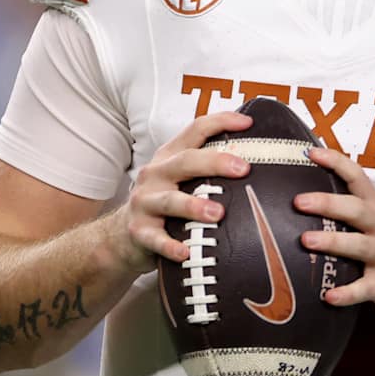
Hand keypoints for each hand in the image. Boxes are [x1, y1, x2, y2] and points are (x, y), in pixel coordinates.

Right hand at [114, 111, 254, 271]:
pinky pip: (155, 239)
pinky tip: (185, 252)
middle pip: (185, 161)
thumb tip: (253, 160)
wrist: (121, 235)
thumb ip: (205, 168)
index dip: (220, 122)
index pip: (195, 130)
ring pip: (170, 200)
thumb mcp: (177, 178)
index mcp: (169, 157)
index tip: (248, 123)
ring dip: (194, 205)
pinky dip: (170, 246)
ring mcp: (145, 202)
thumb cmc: (162, 202)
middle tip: (242, 169)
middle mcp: (155, 174)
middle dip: (215, 162)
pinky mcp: (139, 231)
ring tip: (217, 213)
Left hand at [296, 146, 374, 325]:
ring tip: (306, 241)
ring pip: (360, 245)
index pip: (358, 178)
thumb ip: (352, 211)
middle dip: (328, 203)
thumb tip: (306, 197)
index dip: (336, 163)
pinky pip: (364, 289)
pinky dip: (347, 293)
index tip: (310, 153)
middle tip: (299, 202)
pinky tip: (328, 296)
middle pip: (357, 210)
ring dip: (333, 242)